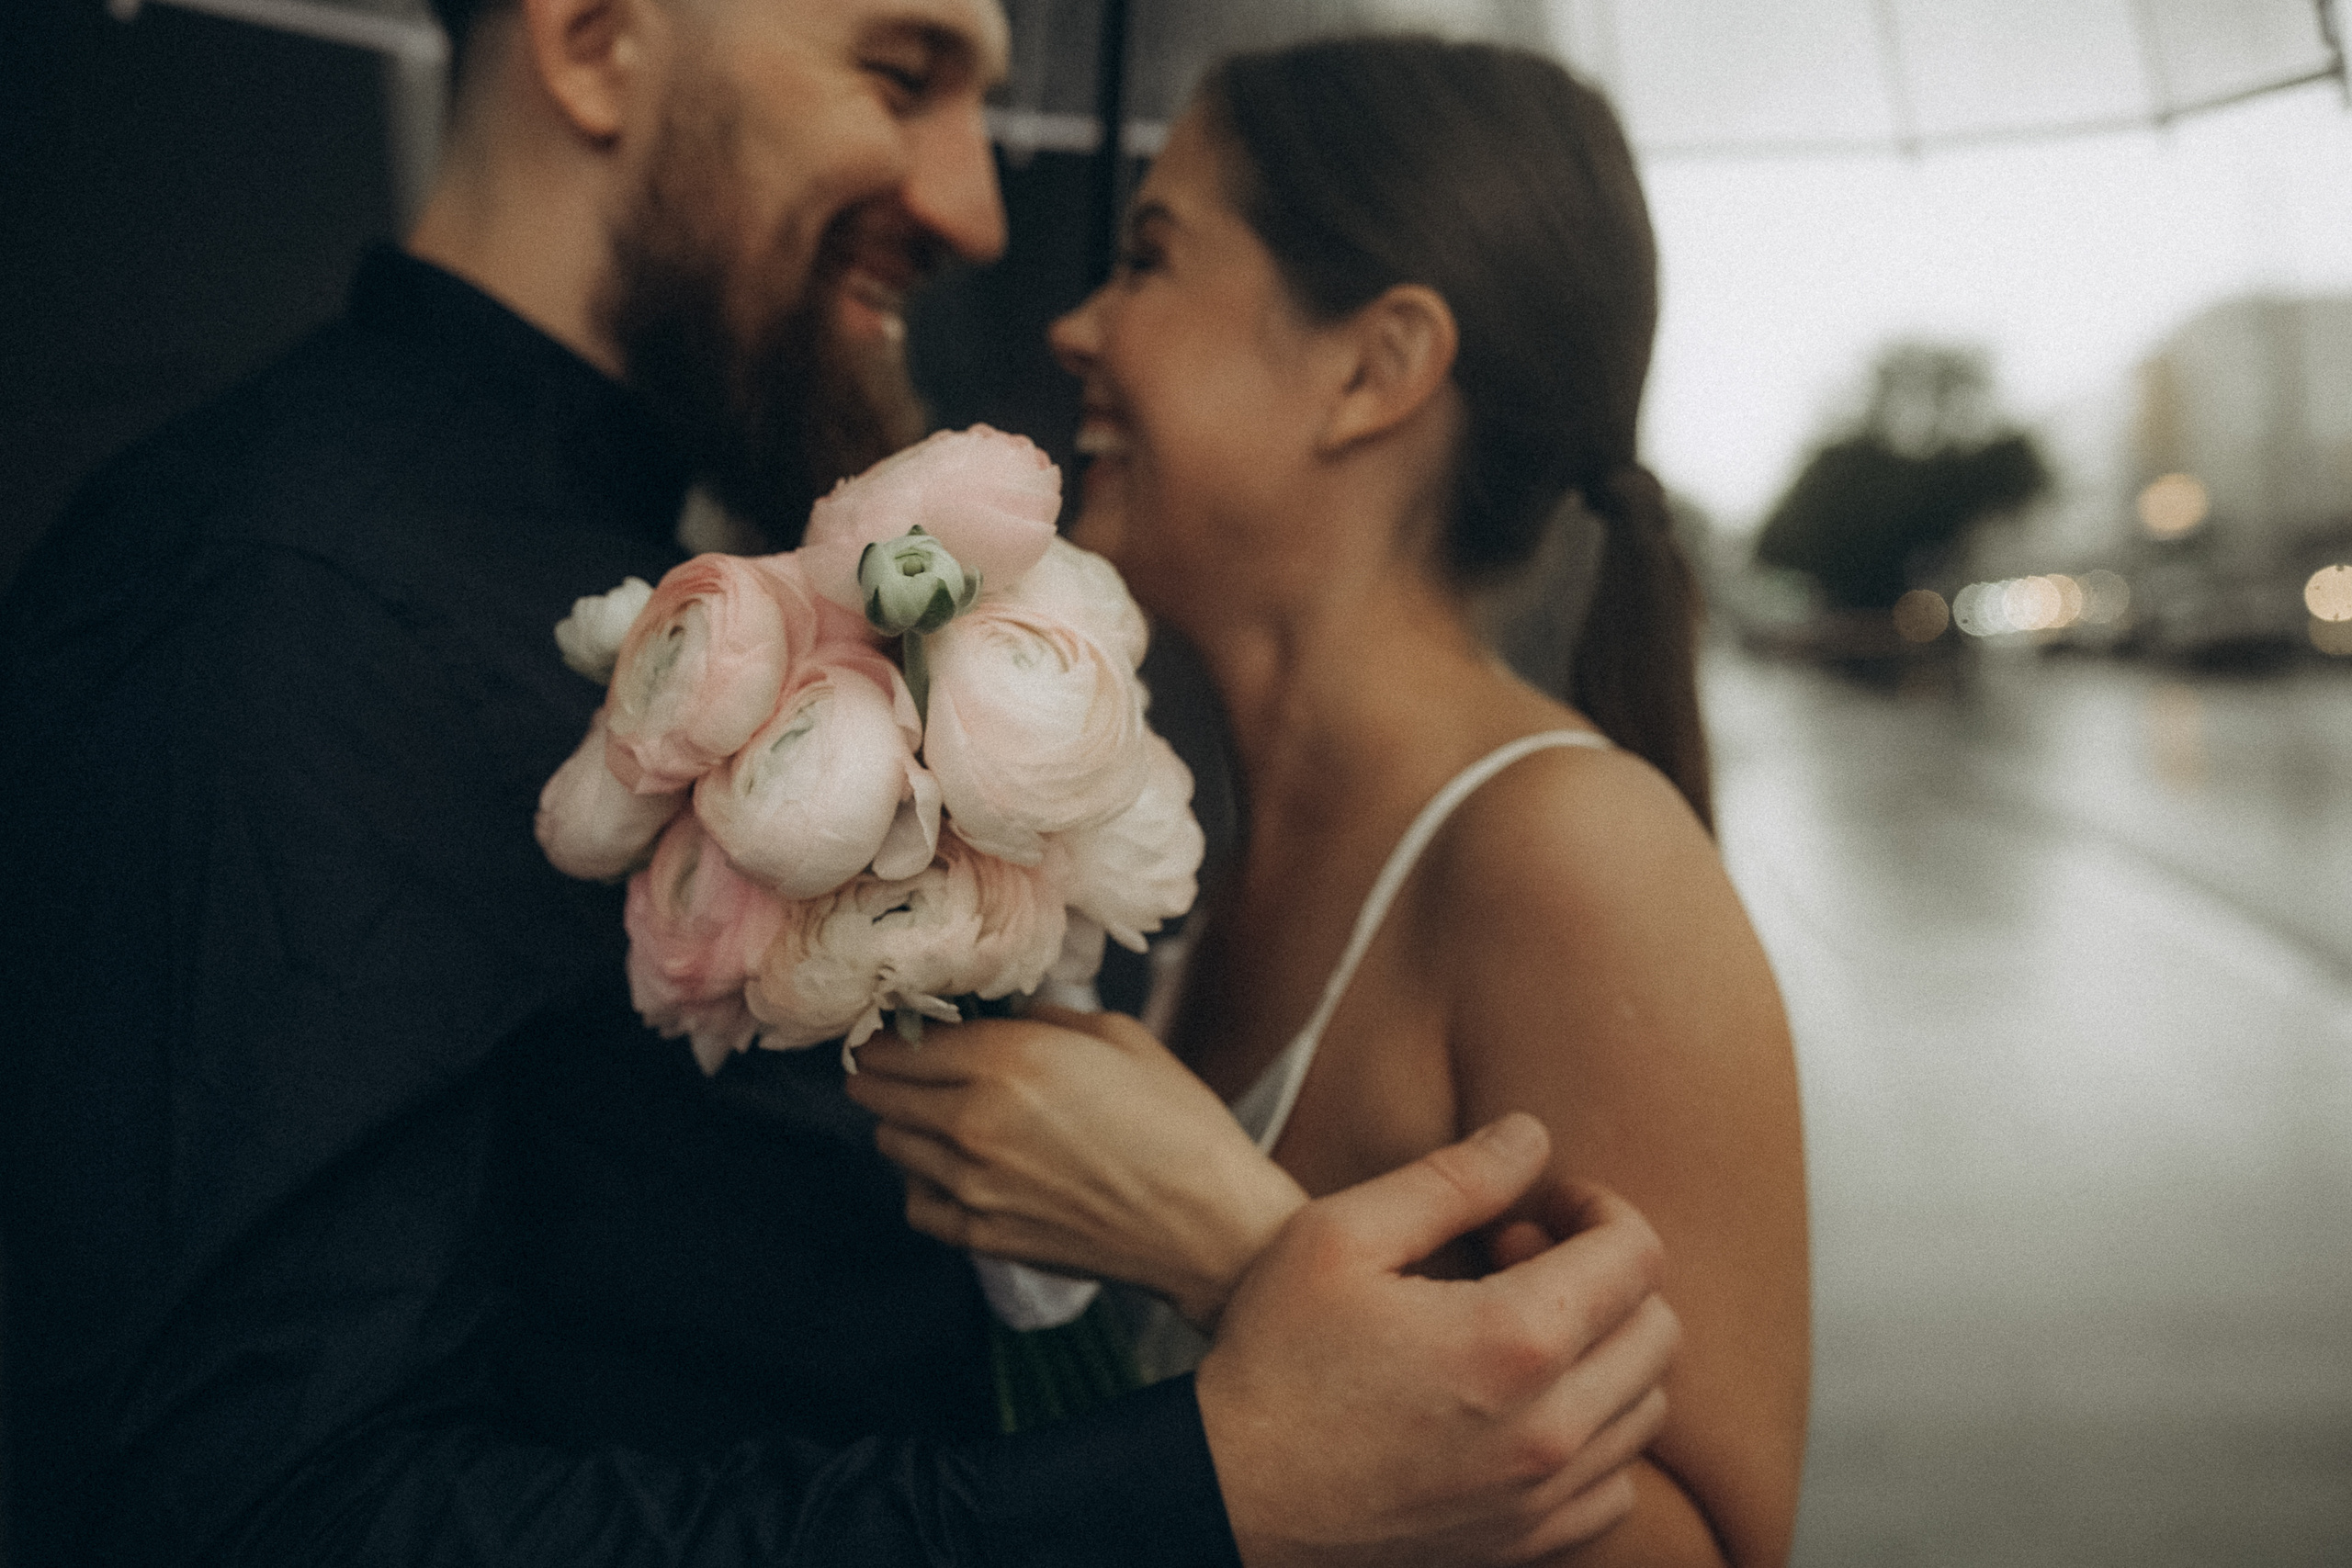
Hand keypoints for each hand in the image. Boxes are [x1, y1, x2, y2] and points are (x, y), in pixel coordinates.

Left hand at [845, 1007, 1307, 1327]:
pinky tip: (960, 1171)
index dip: (896, 1030)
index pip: (902, 1040)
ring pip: (890, 1142)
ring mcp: (973, 1185)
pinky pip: (915, 1202)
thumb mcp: (1118, 1036)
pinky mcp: (982, 1236)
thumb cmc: (1177, 1122)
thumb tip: (1000, 1018)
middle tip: (907, 1066)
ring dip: (906, 1123)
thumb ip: (1042, 1018)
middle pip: (875, 1089)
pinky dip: (924, 1183)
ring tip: (943, 1116)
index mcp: (1008, 1058)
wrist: (1208, 1224)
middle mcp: (975, 1119)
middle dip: (883, 1072)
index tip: (903, 1028)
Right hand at [1195, 1113, 1677, 1567]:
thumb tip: (1531, 1137)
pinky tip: (1523, 1404)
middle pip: (1658, 1329)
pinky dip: (1594, 1433)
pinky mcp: (1526, 1546)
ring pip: (1645, 1407)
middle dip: (1607, 1274)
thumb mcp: (1340, 1236)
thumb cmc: (1275, 1361)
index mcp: (1515, 1341)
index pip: (1636, 1254)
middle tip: (1522, 1257)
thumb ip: (1451, 1177)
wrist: (1229, 1497)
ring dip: (1606, 1351)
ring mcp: (1543, 1499)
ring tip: (1520, 1327)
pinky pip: (1615, 1484)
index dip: (1597, 1206)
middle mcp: (1552, 1429)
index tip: (1544, 1202)